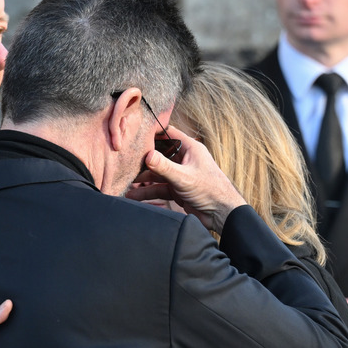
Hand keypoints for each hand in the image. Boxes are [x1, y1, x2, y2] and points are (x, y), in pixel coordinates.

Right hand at [126, 125, 244, 233]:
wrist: (223, 215)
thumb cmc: (211, 190)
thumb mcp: (184, 177)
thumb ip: (164, 167)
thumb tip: (147, 155)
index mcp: (190, 149)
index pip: (168, 133)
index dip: (152, 132)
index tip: (135, 133)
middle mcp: (183, 159)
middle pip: (158, 155)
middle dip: (142, 159)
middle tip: (125, 161)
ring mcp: (179, 175)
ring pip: (156, 173)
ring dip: (142, 179)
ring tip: (125, 182)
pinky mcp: (177, 189)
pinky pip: (158, 188)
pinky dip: (147, 192)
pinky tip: (133, 196)